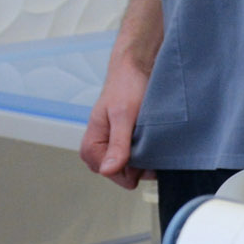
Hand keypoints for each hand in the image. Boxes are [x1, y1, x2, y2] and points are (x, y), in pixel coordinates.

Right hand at [80, 59, 149, 190]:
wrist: (136, 67)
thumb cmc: (126, 86)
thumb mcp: (123, 115)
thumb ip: (117, 144)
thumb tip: (108, 170)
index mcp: (91, 147)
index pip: (117, 176)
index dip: (134, 165)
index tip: (143, 145)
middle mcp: (100, 151)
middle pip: (126, 175)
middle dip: (141, 160)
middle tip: (147, 135)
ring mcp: (113, 147)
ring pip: (136, 167)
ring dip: (147, 153)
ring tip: (150, 131)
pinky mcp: (126, 141)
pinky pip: (140, 156)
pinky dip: (150, 148)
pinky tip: (152, 133)